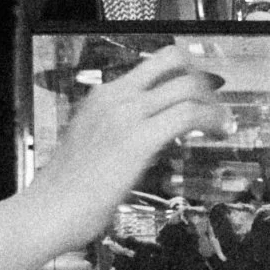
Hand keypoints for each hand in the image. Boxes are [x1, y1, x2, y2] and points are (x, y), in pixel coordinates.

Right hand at [23, 47, 226, 249]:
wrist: (48, 209)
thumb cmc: (65, 190)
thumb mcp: (90, 146)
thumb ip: (117, 134)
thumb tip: (146, 138)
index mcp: (100, 96)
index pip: (148, 66)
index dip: (180, 73)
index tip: (197, 88)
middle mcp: (114, 97)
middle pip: (170, 60)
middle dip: (200, 76)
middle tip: (214, 100)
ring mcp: (127, 115)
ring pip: (186, 85)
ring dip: (212, 102)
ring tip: (221, 123)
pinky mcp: (140, 139)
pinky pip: (188, 114)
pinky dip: (212, 119)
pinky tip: (219, 131)